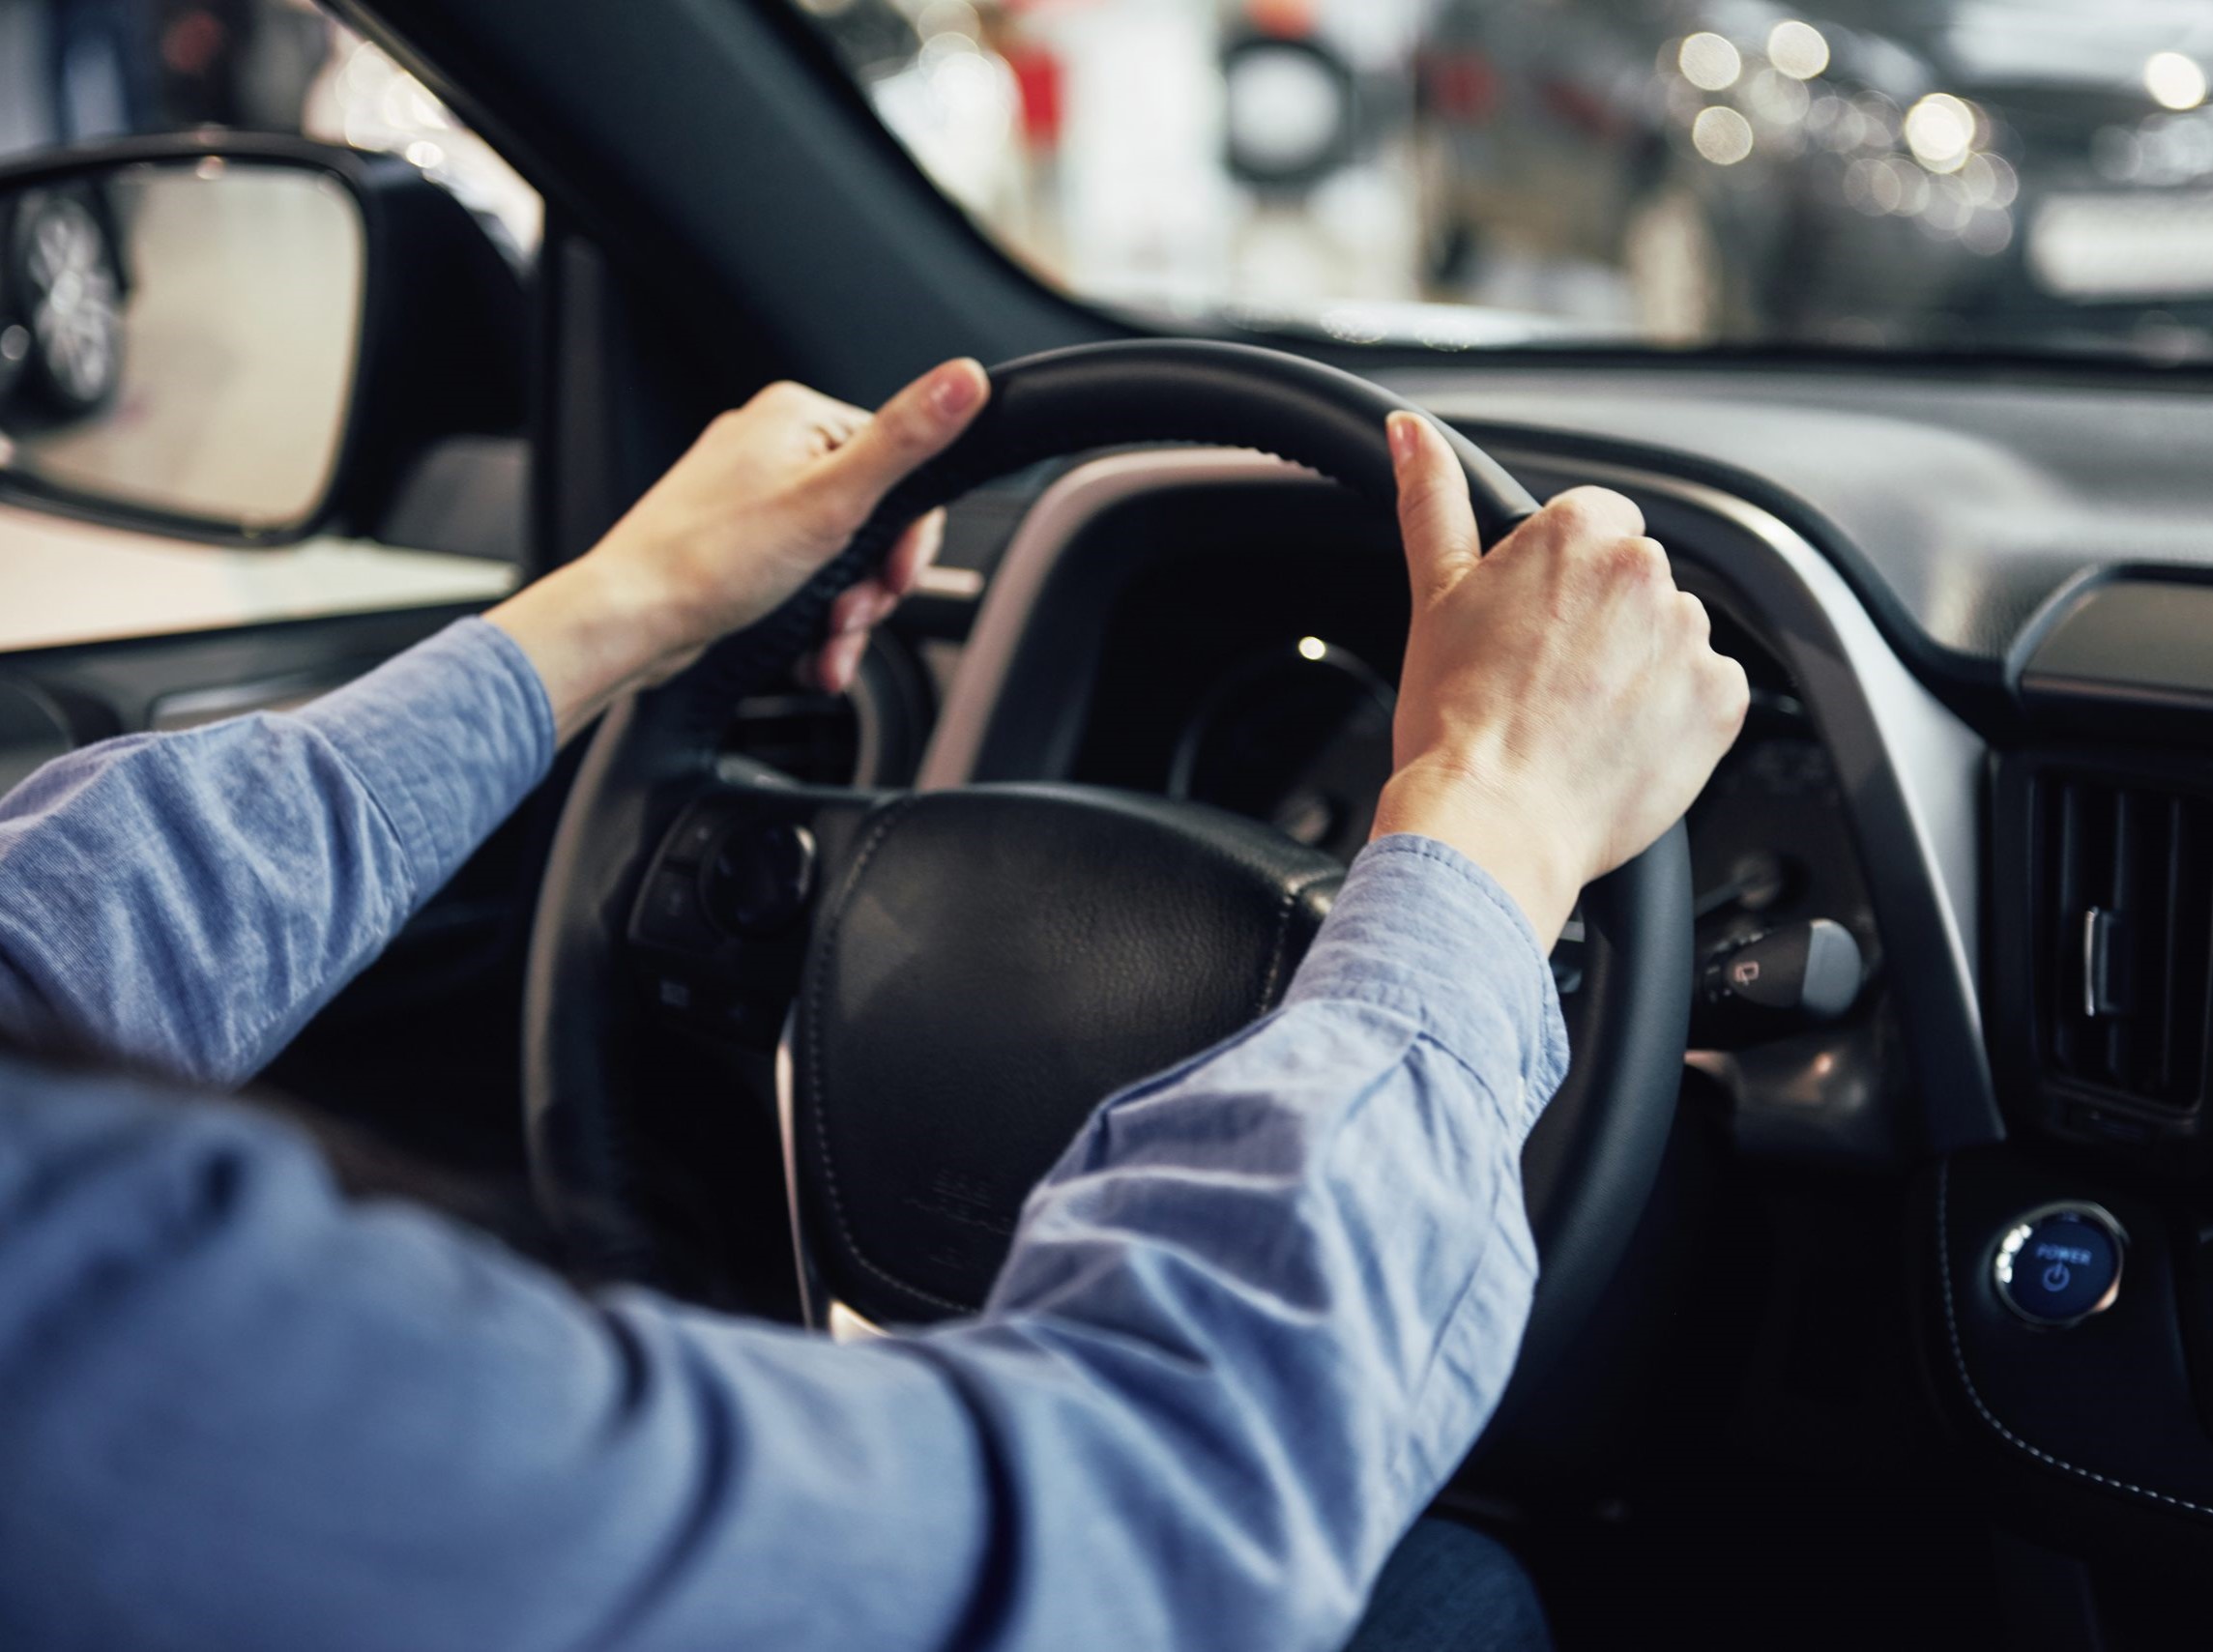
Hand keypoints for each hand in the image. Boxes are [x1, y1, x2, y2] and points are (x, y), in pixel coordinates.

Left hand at [489, 358, 990, 740]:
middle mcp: (773, 448)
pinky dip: (812, 623)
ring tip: (825, 645)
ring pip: (839, 560)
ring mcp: (752, 498)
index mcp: (798, 418)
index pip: (901, 465)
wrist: (628, 623)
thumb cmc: (708, 563)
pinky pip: (802, 581)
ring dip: (844, 615)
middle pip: (872, 519)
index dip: (908, 537)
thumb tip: (963, 381)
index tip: (894, 579)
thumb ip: (905, 442)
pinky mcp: (738, 546)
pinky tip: (805, 651)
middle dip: (871, 586)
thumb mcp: (831, 501)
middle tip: (851, 615)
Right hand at [1369, 412, 1748, 945]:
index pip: (1594, 522)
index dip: (1558, 579)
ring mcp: (1689, 637)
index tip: (1533, 626)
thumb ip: (1431, 500)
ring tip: (1578, 720)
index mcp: (1578, 533)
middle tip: (1545, 681)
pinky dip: (1673, 716)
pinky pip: (1707, 692)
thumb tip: (1410, 432)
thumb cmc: (1455, 720)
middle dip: (1602, 621)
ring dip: (1639, 667)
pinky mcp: (1721, 701)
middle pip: (1634, 579)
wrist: (1492, 823)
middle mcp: (1646, 572)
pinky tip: (1617, 743)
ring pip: (1670, 635)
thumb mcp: (1434, 596)